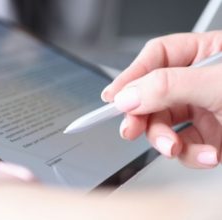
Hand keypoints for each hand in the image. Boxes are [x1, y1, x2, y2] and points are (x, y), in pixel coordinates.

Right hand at [101, 31, 221, 167]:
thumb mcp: (216, 83)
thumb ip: (168, 87)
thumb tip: (127, 97)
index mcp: (204, 54)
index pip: (156, 57)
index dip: (131, 75)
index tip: (112, 97)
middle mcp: (199, 81)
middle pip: (154, 96)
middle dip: (143, 118)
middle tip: (130, 128)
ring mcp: (204, 109)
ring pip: (165, 125)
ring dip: (166, 142)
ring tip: (175, 147)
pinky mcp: (210, 136)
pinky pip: (186, 146)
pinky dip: (192, 156)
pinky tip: (207, 155)